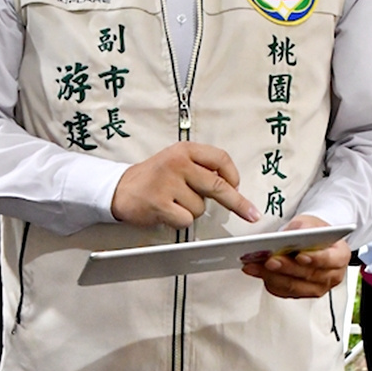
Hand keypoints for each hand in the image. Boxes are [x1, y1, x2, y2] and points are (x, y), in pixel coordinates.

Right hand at [111, 142, 260, 229]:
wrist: (120, 189)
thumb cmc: (152, 177)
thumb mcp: (176, 160)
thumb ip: (201, 167)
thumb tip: (231, 185)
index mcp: (184, 150)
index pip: (220, 158)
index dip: (233, 175)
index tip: (238, 187)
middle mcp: (177, 163)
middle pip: (217, 185)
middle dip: (238, 202)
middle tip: (251, 214)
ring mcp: (168, 183)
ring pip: (200, 207)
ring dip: (191, 211)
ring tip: (174, 202)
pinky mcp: (160, 203)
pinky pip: (185, 220)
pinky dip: (179, 221)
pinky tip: (167, 212)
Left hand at [241, 214, 350, 299]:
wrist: (312, 241)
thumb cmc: (314, 231)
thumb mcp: (311, 222)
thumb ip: (303, 227)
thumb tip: (289, 235)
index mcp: (340, 256)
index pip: (330, 260)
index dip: (315, 259)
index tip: (299, 255)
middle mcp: (332, 275)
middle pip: (308, 275)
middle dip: (287, 268)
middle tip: (270, 260)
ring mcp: (317, 287)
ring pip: (293, 286)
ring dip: (272, 276)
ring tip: (255, 265)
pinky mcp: (301, 293)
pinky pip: (284, 291)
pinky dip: (268, 281)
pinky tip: (256, 270)